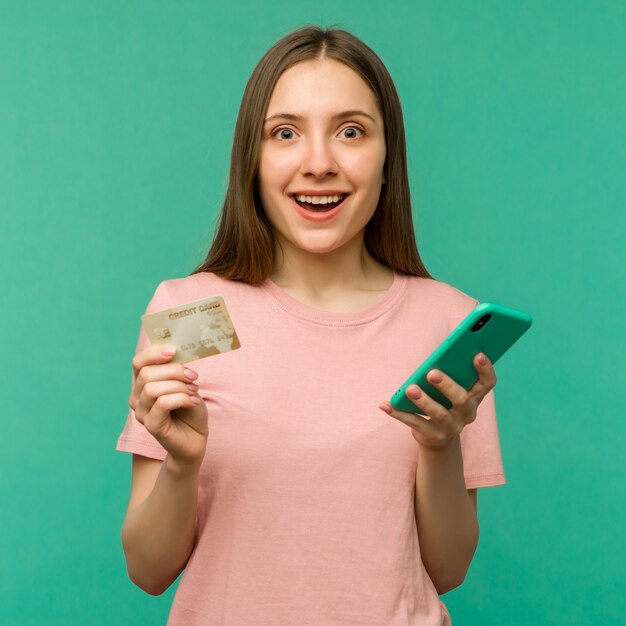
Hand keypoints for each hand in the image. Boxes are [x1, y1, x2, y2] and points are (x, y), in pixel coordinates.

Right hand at [128, 345, 208, 469]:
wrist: (196, 438)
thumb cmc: (189, 409)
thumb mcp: (185, 383)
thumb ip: (176, 369)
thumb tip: (176, 350)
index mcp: (143, 384)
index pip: (138, 362)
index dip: (153, 353)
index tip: (174, 351)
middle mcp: (137, 398)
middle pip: (146, 374)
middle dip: (174, 371)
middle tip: (193, 377)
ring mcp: (141, 413)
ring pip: (153, 388)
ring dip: (179, 386)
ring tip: (194, 391)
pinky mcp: (151, 425)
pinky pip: (162, 403)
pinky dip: (181, 398)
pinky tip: (193, 402)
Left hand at [379, 353, 496, 450]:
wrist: (438, 437)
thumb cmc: (443, 401)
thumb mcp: (449, 388)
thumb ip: (447, 374)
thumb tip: (431, 362)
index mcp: (475, 396)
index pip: (487, 383)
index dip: (485, 369)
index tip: (477, 354)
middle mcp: (467, 413)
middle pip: (461, 399)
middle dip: (447, 385)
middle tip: (432, 373)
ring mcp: (452, 427)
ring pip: (439, 414)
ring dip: (423, 400)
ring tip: (410, 389)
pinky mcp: (433, 436)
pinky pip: (415, 423)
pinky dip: (399, 413)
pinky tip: (386, 405)